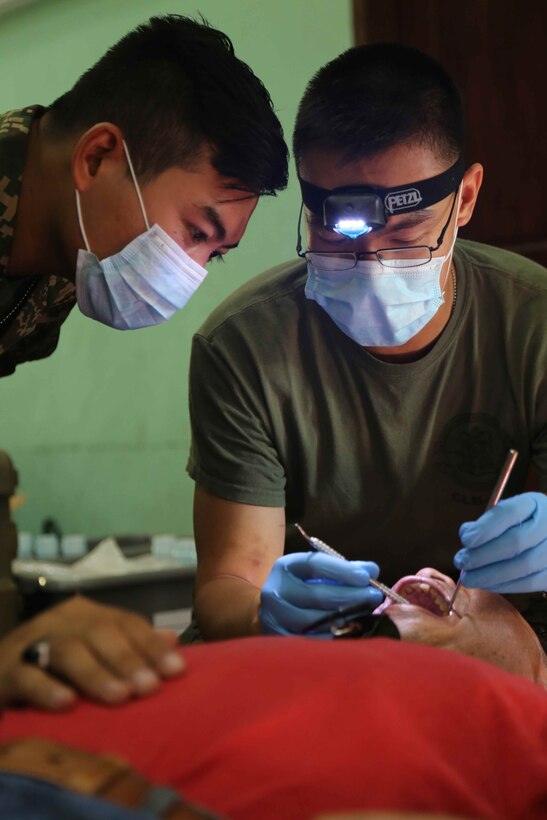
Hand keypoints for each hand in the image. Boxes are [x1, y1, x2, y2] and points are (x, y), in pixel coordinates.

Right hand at [0, 595, 184, 710]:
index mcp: (87, 614)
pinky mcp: (5, 670)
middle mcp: (61, 621)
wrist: (0, 671)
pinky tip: (66, 704)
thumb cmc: (55, 666)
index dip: (152, 646)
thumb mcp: (95, 653)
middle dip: (128, 660)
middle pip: (100, 632)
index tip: (177, 671)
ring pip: (67, 650)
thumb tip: (173, 641)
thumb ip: (131, 646)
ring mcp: (31, 643)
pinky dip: (46, 688)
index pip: (126, 623)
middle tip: (150, 688)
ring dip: (95, 673)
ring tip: (120, 697)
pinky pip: (26, 676)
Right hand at [259, 552, 381, 635]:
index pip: (314, 564)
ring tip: (366, 614)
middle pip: (316, 594)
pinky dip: (334, 636)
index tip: (365, 577)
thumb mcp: (318, 573)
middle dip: (351, 596)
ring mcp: (276, 618)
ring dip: (346, 618)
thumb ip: (344, 569)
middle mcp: (276, 590)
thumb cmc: (303, 588)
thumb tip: (372, 570)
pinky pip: (312, 641)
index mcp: (286, 567)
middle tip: (375, 596)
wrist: (272, 613)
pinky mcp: (281, 640)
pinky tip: (351, 632)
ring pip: (315, 620)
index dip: (341, 570)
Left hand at [454, 492, 546, 592]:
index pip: (510, 512)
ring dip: (489, 575)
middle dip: (482, 555)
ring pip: (522, 566)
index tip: (465, 540)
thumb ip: (487, 521)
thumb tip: (466, 534)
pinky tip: (485, 584)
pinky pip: (528, 583)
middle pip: (515, 542)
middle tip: (461, 561)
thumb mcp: (506, 513)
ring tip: (468, 577)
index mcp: (534, 504)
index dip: (486, 528)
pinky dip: (502, 585)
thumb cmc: (521, 523)